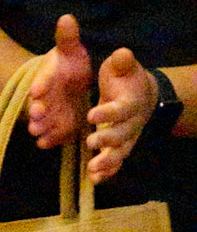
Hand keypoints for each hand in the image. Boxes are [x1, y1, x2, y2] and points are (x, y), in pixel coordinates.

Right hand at [25, 14, 92, 148]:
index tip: (37, 90)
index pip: (43, 78)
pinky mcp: (57, 124)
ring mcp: (49, 111)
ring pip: (43, 120)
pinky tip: (46, 144)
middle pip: (38, 102)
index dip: (40, 84)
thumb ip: (67, 38)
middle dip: (36, 108)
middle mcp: (45, 94)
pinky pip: (52, 132)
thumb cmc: (69, 64)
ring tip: (37, 133)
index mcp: (49, 74)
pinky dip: (49, 138)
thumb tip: (67, 17)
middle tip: (35, 114)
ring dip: (40, 126)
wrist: (68, 84)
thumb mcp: (70, 51)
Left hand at [84, 47, 158, 181]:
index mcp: (131, 102)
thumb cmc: (126, 77)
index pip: (121, 109)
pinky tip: (95, 179)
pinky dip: (107, 171)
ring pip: (120, 152)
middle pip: (122, 134)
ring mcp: (128, 137)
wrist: (141, 94)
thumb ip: (122, 61)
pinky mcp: (121, 146)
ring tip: (92, 169)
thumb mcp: (122, 66)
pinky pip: (116, 161)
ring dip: (107, 161)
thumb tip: (122, 52)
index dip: (108, 112)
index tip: (92, 114)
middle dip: (107, 139)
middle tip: (90, 142)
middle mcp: (132, 122)